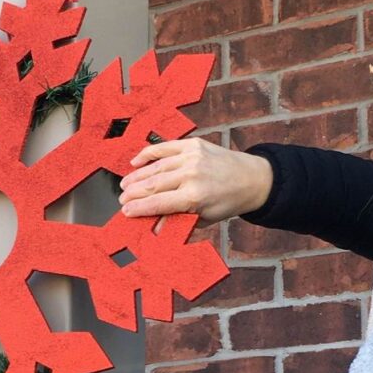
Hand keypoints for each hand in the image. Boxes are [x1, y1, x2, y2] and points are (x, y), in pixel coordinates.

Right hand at [118, 137, 272, 225]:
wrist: (251, 179)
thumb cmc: (227, 202)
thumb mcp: (204, 218)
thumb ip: (178, 221)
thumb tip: (154, 228)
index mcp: (195, 196)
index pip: (158, 203)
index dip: (138, 208)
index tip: (125, 212)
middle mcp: (192, 174)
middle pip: (153, 184)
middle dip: (134, 193)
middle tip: (121, 199)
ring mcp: (192, 157)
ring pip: (156, 166)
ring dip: (137, 176)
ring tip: (124, 184)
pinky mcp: (193, 144)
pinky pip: (165, 147)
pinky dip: (148, 154)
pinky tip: (135, 162)